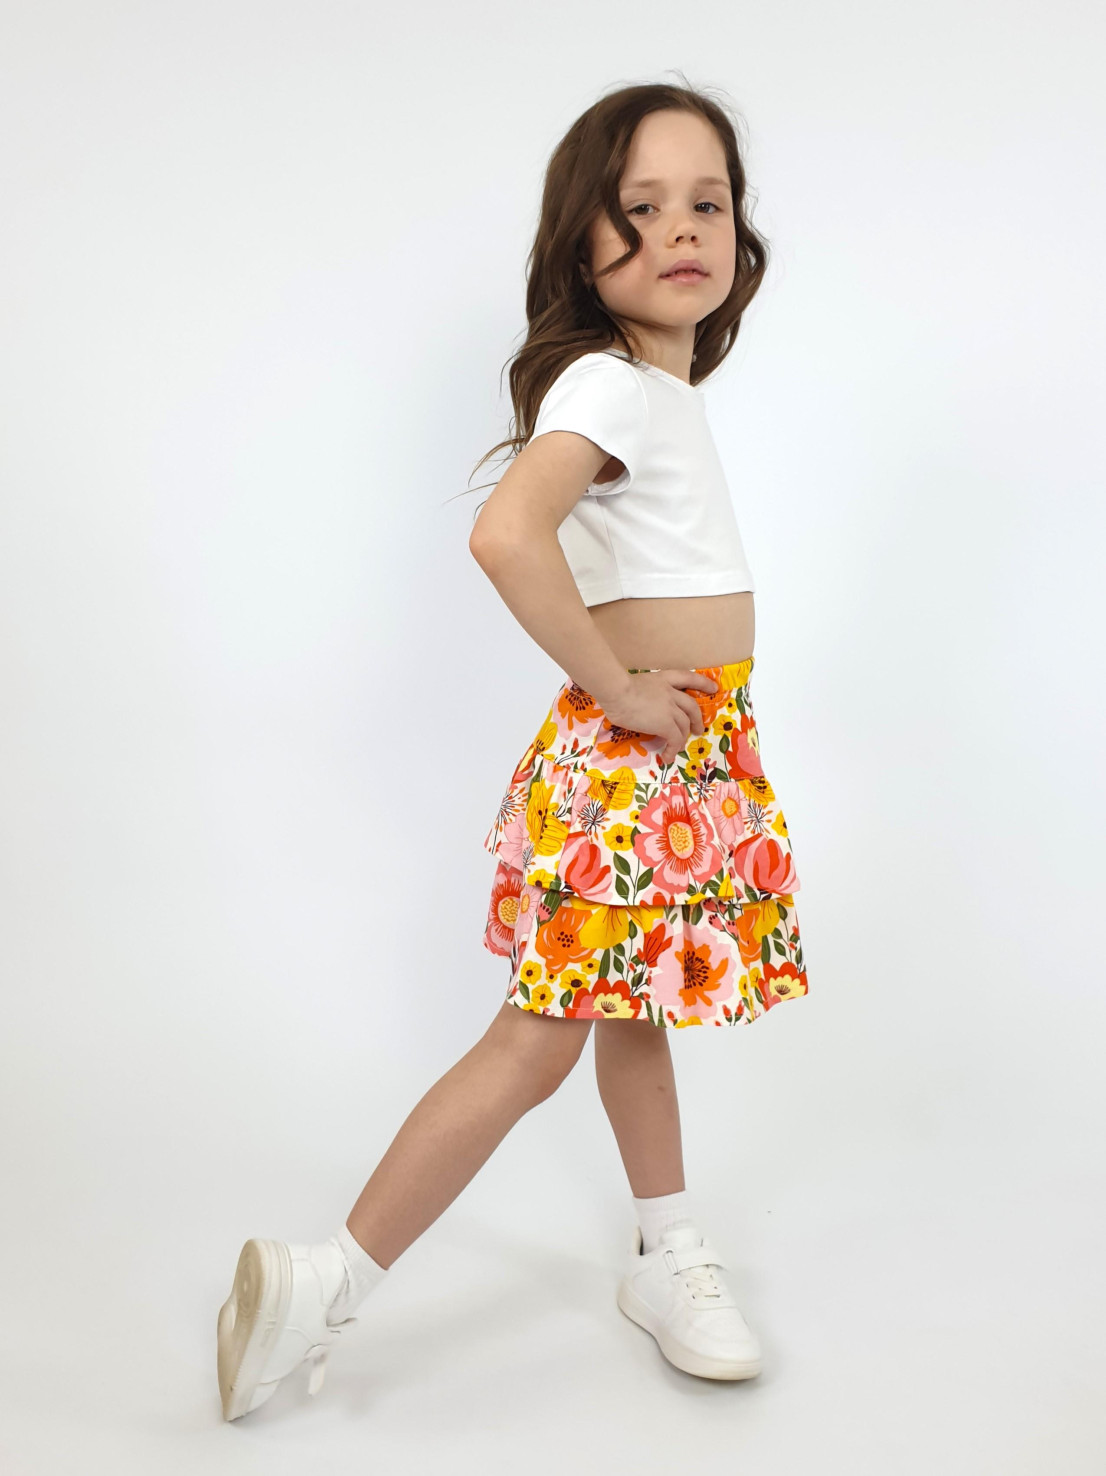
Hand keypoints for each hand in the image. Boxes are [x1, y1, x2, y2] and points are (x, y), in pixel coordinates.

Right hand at [596, 670, 718, 764]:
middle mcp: (670, 692)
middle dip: (697, 719)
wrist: (616, 691)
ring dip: (683, 738)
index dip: (703, 683)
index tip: (713, 688)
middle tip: (698, 729)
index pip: (688, 678)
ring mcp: (670, 708)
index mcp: (662, 679)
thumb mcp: (634, 685)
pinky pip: (675, 739)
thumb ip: (642, 694)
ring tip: (677, 748)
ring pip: (684, 725)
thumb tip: (635, 706)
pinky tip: (667, 757)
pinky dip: (672, 749)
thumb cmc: (616, 687)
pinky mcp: (666, 724)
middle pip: (691, 706)